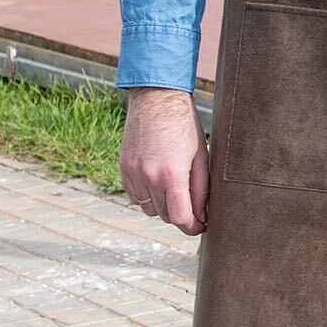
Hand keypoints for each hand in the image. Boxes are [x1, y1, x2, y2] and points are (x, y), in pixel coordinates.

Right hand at [120, 88, 209, 234]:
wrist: (156, 98)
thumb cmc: (185, 125)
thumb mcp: (201, 156)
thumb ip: (201, 189)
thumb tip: (203, 216)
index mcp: (171, 174)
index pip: (181, 218)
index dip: (193, 227)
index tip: (202, 227)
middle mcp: (148, 176)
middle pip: (165, 216)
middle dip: (181, 216)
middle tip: (195, 210)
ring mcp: (132, 172)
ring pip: (148, 209)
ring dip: (163, 208)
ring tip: (178, 193)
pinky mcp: (123, 167)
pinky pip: (135, 196)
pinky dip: (148, 197)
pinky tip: (160, 184)